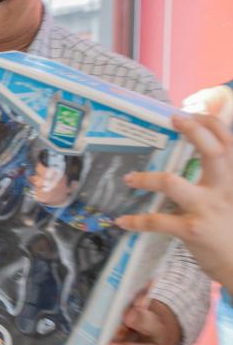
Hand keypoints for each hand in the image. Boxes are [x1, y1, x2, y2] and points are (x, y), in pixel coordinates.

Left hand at [116, 113, 232, 285]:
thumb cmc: (231, 231)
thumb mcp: (229, 199)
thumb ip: (218, 179)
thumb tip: (200, 157)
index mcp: (232, 181)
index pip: (229, 143)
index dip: (212, 124)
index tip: (192, 113)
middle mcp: (224, 190)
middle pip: (215, 151)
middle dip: (194, 131)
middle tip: (174, 118)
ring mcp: (207, 209)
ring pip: (173, 183)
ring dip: (147, 178)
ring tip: (130, 178)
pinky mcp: (192, 230)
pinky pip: (158, 222)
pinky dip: (137, 221)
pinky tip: (122, 221)